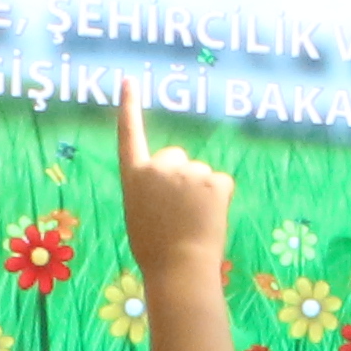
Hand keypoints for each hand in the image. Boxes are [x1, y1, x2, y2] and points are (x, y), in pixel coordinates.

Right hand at [114, 79, 235, 300]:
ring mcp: (187, 171)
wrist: (179, 268)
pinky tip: (210, 217)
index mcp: (134, 176)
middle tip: (179, 210)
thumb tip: (173, 187)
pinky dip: (221, 199)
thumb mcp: (141, 212)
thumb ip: (152, 189)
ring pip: (201, 173)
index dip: (129, 107)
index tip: (130, 81)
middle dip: (181, 176)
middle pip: (176, 157)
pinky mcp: (214, 180)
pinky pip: (221, 183)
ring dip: (201, 192)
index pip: (130, 134)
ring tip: (193, 220)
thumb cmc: (157, 249)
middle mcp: (158, 166)